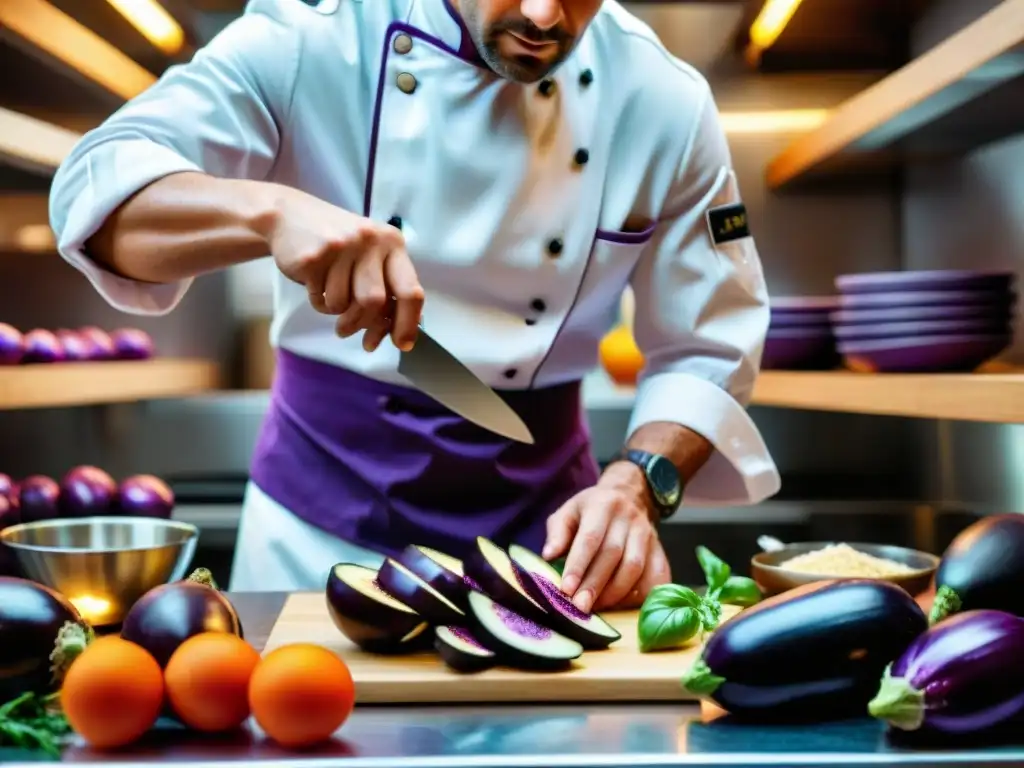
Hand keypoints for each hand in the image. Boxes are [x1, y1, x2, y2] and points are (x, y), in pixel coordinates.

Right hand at [265, 186, 423, 351]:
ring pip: (344, 304)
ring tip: (328, 293)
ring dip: (336, 311)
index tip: (402, 344)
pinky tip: (315, 282)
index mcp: (392, 243)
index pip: (410, 290)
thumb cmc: (337, 245)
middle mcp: (371, 241)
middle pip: (374, 302)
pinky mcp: (313, 256)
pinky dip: (318, 301)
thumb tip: (396, 333)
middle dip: (361, 322)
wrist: (290, 216)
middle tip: (347, 330)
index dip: (408, 323)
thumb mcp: (369, 257)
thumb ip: (387, 288)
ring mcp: (342, 246)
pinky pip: (320, 299)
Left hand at [542, 465, 671, 612]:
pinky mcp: (660, 549)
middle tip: (580, 607)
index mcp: (602, 505)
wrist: (629, 496)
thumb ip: (557, 533)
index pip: (590, 538)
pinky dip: (640, 594)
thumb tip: (548, 555)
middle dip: (595, 584)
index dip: (578, 565)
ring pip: (635, 567)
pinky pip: (655, 575)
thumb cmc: (591, 509)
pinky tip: (623, 605)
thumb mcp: (569, 511)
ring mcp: (647, 533)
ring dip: (615, 592)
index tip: (566, 589)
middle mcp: (628, 518)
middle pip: (613, 555)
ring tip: (597, 608)